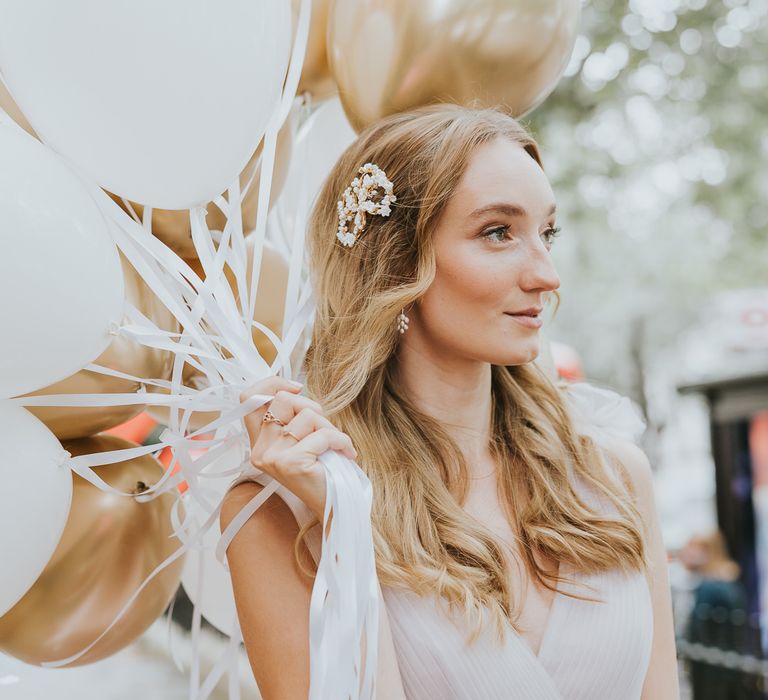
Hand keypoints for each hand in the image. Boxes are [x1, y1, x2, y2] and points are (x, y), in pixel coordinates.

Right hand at [240, 377, 356, 520]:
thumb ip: (291, 418)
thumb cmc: (321, 470)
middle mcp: (260, 450)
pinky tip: (347, 453)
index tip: (297, 388)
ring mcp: (273, 457)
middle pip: (282, 399)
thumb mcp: (301, 440)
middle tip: (325, 428)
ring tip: (335, 446)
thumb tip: (294, 388)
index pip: (247, 398)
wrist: (332, 509)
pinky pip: (324, 435)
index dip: (270, 383)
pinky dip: (342, 441)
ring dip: (329, 427)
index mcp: (258, 442)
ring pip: (307, 415)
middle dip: (311, 406)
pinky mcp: (291, 463)